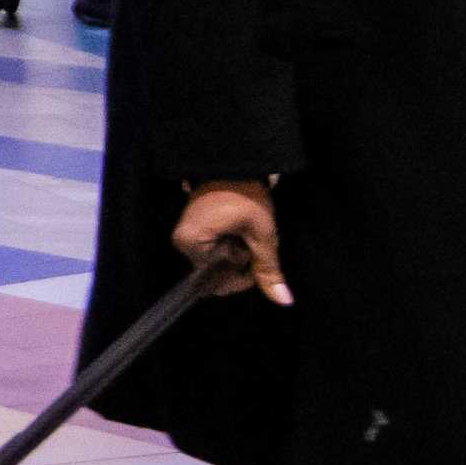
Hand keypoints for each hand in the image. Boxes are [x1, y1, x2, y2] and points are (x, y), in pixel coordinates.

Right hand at [172, 180, 285, 304]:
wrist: (235, 164)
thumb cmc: (245, 196)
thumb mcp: (261, 234)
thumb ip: (268, 269)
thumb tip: (283, 301)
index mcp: (191, 244)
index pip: (216, 281)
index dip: (241, 276)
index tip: (256, 258)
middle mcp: (182, 242)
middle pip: (216, 272)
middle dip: (239, 262)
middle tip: (251, 239)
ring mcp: (186, 234)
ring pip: (217, 261)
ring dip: (236, 253)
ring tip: (245, 231)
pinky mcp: (193, 227)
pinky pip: (213, 249)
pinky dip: (229, 245)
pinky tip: (238, 230)